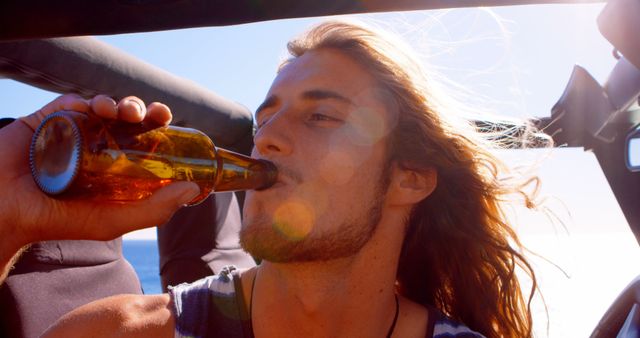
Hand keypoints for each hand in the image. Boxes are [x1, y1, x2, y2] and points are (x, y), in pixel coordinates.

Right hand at [0, 94, 200, 251]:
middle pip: (130, 121)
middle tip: (158, 114)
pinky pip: (74, 102)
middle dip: (148, 112)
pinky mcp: (50, 121)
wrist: (5, 212)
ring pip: (107, 108)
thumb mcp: (112, 221)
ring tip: (129, 113)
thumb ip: (153, 210)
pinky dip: (90, 100)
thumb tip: (193, 188)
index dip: (161, 131)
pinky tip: (99, 109)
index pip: (145, 143)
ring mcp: (74, 133)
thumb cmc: (58, 220)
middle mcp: (97, 147)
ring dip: (124, 104)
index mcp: (114, 168)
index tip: (176, 126)